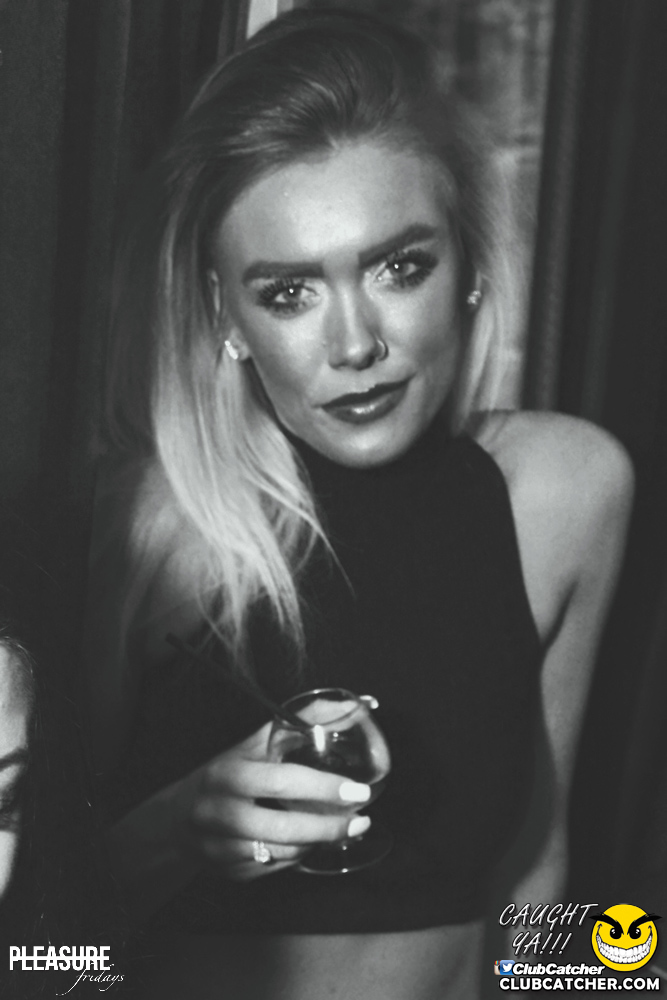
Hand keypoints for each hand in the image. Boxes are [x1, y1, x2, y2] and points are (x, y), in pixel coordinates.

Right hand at [172, 722, 371, 880]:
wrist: (178, 817)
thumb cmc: (227, 773)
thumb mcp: (254, 744)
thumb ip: (299, 723)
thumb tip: (349, 705)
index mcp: (229, 774)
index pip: (282, 782)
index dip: (323, 788)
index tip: (358, 791)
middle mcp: (219, 812)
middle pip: (283, 829)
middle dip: (328, 828)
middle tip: (360, 822)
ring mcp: (219, 847)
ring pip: (281, 854)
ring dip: (315, 844)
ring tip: (339, 830)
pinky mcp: (226, 872)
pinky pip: (272, 870)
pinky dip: (295, 858)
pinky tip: (307, 844)